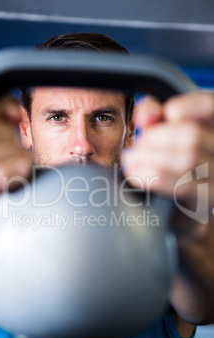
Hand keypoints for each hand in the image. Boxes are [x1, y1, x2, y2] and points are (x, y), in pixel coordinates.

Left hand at [124, 91, 213, 322]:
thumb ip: (156, 122)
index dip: (188, 104)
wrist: (185, 232)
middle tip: (136, 150)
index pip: (212, 107)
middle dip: (154, 139)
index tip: (166, 113)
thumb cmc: (171, 184)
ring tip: (131, 164)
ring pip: (186, 158)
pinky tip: (138, 179)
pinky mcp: (202, 210)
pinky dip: (153, 178)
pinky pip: (180, 188)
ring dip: (148, 158)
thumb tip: (146, 110)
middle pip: (190, 134)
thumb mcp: (164, 148)